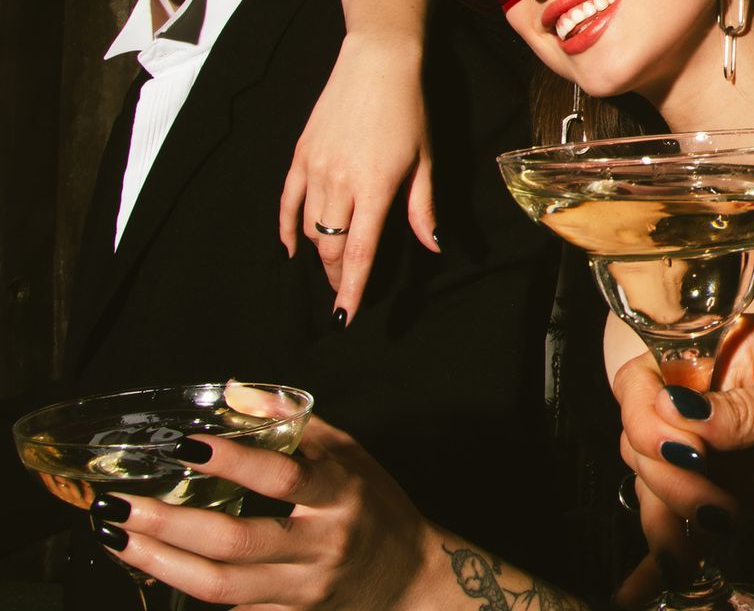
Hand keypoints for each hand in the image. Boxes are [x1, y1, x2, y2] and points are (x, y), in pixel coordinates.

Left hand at [104, 418, 433, 609]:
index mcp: (341, 496)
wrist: (407, 579)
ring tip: (117, 537)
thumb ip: (296, 425)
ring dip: (159, 561)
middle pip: (235, 541)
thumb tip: (236, 392)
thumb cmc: (374, 508)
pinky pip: (227, 609)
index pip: (284, 477)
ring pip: (219, 586)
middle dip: (169, 523)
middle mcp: (321, 546)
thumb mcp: (351, 455)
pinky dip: (182, 585)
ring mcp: (301, 590)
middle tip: (118, 503)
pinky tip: (150, 564)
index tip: (185, 444)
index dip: (232, 461)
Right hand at [279, 32, 437, 323]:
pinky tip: (291, 248)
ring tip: (328, 271)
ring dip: (317, 255)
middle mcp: (339, 182)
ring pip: (307, 228)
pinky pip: (287, 201)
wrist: (377, 62)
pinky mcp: (300, 154)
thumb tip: (432, 247)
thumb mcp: (425, 160)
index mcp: (374, 187)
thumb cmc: (410, 110)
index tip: (347, 317)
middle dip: (336, 277)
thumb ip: (423, 208)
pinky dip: (286, 229)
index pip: (358, 252)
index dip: (353, 288)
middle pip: (329, 246)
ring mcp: (314, 168)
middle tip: (345, 295)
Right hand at [614, 317, 753, 550]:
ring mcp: (719, 446)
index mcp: (727, 348)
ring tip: (714, 535)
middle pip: (642, 431)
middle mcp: (712, 393)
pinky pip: (681, 515)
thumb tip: (679, 416)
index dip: (647, 412)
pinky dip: (666, 543)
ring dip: (666, 512)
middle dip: (664, 473)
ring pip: (654, 477)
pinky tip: (658, 577)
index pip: (648, 372)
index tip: (683, 450)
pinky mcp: (732, 491)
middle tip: (714, 506)